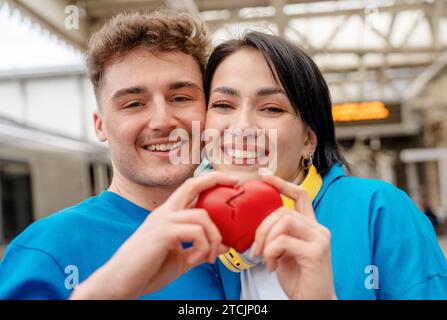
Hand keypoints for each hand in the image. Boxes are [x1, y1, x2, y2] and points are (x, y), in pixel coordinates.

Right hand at [69, 172, 236, 299]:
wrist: (120, 283)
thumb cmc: (147, 270)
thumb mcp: (180, 259)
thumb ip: (201, 250)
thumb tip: (224, 246)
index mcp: (167, 215)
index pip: (189, 188)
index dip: (210, 180)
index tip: (230, 181)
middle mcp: (164, 213)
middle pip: (192, 184)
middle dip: (216, 179)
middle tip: (236, 183)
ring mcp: (162, 221)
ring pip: (202, 216)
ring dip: (214, 238)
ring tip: (210, 257)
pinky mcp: (162, 233)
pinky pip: (196, 233)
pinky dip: (204, 247)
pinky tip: (198, 259)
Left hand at [249, 174, 335, 299]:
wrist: (313, 302)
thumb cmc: (298, 279)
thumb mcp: (284, 251)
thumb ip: (278, 235)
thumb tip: (256, 225)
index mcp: (310, 226)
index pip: (300, 195)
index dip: (282, 183)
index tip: (264, 176)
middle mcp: (318, 229)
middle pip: (283, 210)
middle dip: (262, 227)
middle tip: (255, 248)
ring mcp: (320, 239)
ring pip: (284, 221)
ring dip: (266, 239)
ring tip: (264, 257)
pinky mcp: (317, 252)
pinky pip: (283, 240)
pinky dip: (271, 252)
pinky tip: (272, 266)